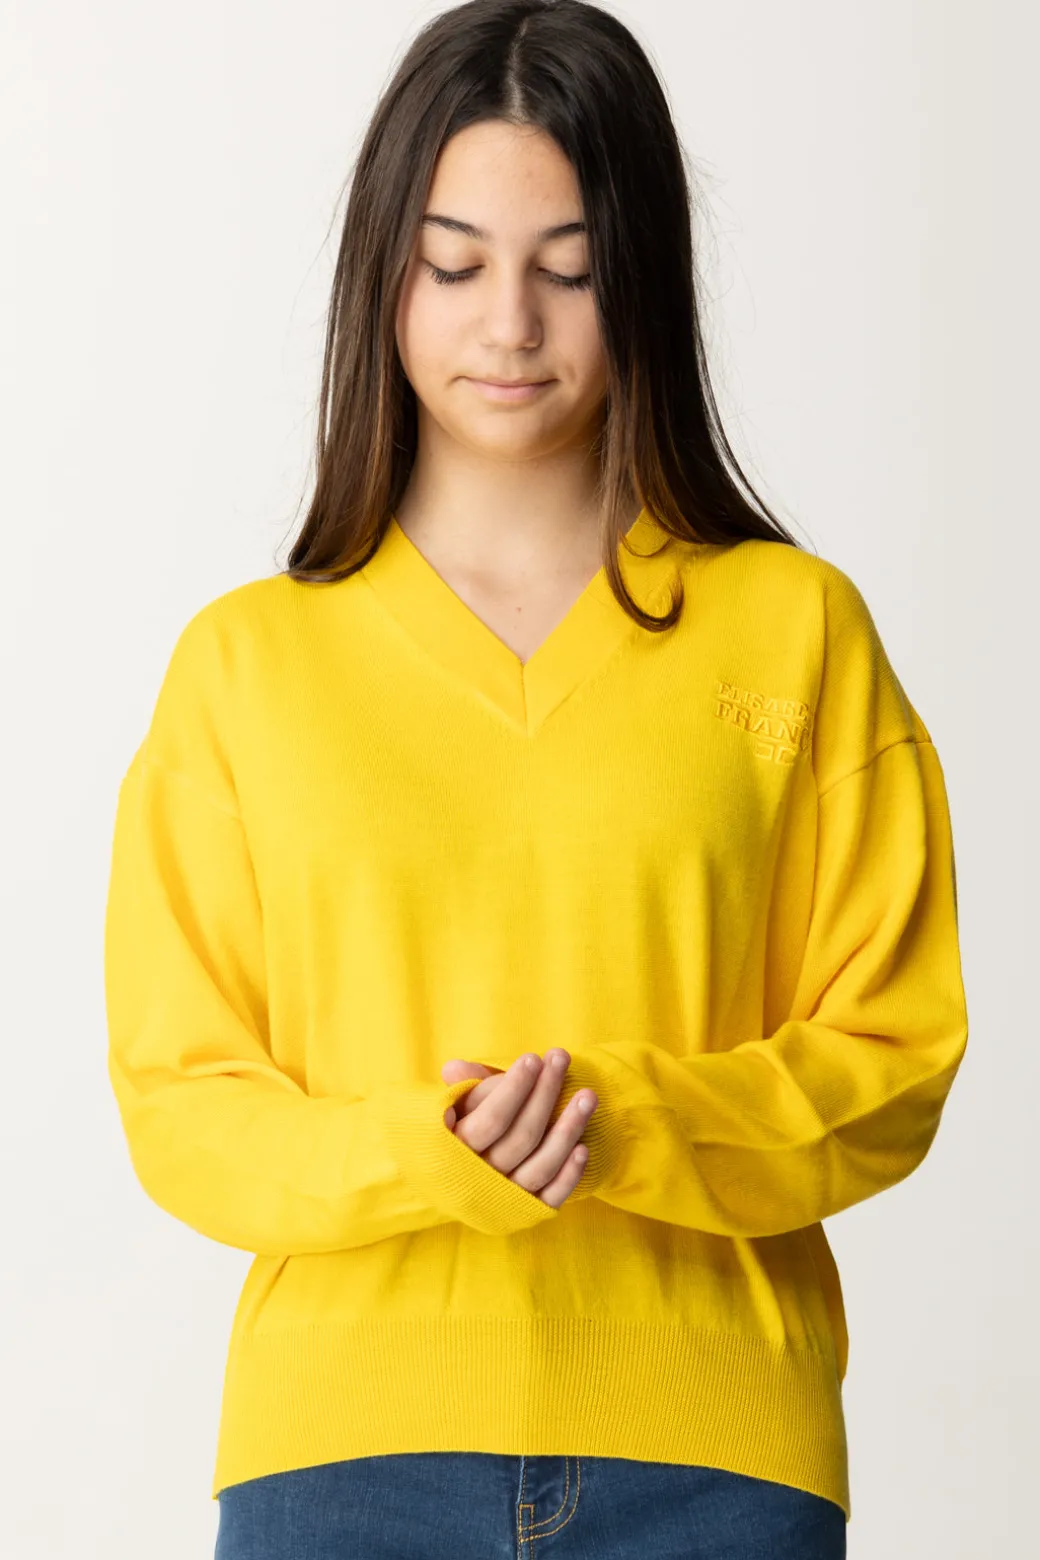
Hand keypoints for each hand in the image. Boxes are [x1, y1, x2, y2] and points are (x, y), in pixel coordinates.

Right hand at [440, 1050, 597, 1209]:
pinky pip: (551, 1196)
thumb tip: (455, 1068)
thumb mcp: (454, 1109)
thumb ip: (463, 1089)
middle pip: (522, 1137)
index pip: (491, 1119)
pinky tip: (584, 1148)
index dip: (514, 1088)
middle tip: (562, 1058)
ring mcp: (505, 1197)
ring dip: (569, 1130)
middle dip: (545, 1094)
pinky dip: (569, 1174)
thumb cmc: (460, 1132)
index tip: (533, 1058)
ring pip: (541, 1166)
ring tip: (588, 1096)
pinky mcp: (527, 1210)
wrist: (461, 1184)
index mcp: (457, 1151)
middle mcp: (481, 1178)